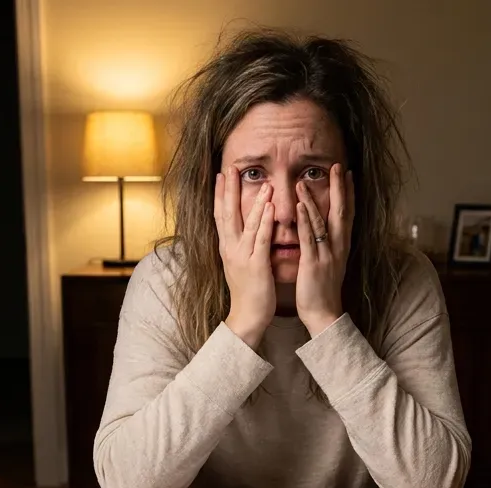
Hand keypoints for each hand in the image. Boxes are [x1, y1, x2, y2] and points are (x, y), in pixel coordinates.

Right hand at [215, 167, 275, 347]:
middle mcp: (231, 249)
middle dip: (229, 190)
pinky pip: (261, 240)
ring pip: (247, 224)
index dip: (220, 194)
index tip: (221, 174)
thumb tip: (242, 231)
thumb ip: (241, 246)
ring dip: (254, 202)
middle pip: (227, 214)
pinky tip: (269, 208)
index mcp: (227, 247)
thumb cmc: (248, 291)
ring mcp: (242, 256)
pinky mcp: (255, 266)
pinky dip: (264, 223)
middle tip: (230, 168)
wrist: (247, 316)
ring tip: (262, 183)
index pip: (220, 215)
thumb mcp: (241, 264)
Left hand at [294, 163, 353, 335]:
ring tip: (305, 180)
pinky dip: (306, 220)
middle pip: (342, 212)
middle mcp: (338, 247)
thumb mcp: (328, 263)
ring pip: (322, 222)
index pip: (348, 214)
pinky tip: (301, 205)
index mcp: (341, 246)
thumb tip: (324, 231)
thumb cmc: (322, 290)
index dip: (348, 193)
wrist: (324, 314)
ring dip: (314, 199)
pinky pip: (310, 238)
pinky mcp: (314, 263)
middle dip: (340, 189)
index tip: (348, 174)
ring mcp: (327, 254)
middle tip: (338, 167)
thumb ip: (327, 245)